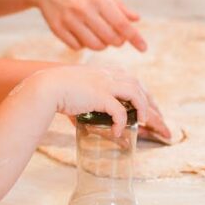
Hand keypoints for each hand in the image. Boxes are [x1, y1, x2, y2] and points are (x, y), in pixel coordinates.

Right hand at [15, 0, 146, 51]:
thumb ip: (118, 4)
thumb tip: (136, 19)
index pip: (121, 24)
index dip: (135, 38)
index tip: (144, 48)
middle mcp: (83, 10)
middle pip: (110, 39)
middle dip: (117, 41)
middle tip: (116, 36)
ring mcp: (68, 20)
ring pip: (95, 46)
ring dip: (102, 44)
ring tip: (100, 34)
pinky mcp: (56, 28)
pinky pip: (77, 47)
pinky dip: (84, 44)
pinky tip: (83, 33)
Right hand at [29, 65, 169, 138]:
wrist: (45, 87)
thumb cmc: (58, 92)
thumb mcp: (81, 95)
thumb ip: (94, 107)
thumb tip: (103, 124)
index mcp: (105, 72)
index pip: (132, 81)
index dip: (144, 96)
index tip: (151, 109)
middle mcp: (108, 74)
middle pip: (139, 87)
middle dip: (151, 105)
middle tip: (159, 121)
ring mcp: (105, 83)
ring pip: (135, 94)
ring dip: (142, 109)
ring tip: (144, 124)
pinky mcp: (99, 95)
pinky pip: (119, 110)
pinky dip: (122, 122)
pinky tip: (119, 132)